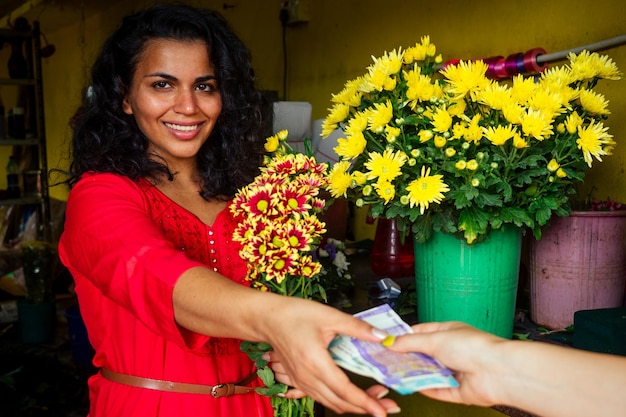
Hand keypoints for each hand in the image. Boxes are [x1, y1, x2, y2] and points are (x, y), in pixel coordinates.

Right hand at [257, 297, 394, 415]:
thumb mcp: (329, 315)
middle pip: (340, 402)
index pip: (345, 390)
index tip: (383, 410)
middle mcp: (307, 377)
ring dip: (353, 406)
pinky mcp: (298, 381)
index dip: (366, 402)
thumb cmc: (294, 314)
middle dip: (366, 408)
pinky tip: (351, 397)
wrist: (267, 318)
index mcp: (315, 362)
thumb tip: (381, 336)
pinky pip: (321, 398)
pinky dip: (339, 401)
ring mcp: (301, 381)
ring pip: (331, 403)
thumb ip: (357, 327)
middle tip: (387, 407)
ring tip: (374, 402)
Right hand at [384, 321, 505, 406]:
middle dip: (405, 358)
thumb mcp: (435, 339)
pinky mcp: (457, 390)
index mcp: (448, 332)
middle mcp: (451, 351)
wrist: (498, 372)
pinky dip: (424, 388)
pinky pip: (436, 390)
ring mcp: (454, 371)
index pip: (420, 333)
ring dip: (413, 374)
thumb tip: (391, 342)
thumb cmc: (474, 347)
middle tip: (386, 361)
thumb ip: (410, 342)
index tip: (386, 342)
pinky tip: (412, 387)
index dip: (403, 337)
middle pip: (422, 355)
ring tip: (394, 374)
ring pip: (427, 374)